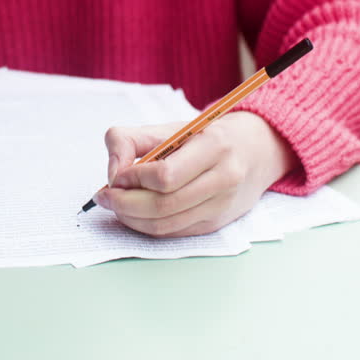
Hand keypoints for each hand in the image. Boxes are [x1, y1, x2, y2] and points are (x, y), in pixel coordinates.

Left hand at [95, 111, 296, 237]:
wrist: (255, 152)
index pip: (165, 175)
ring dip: (131, 218)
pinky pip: (173, 233)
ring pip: (166, 225)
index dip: (133, 179)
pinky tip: (134, 214)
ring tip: (116, 205)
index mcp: (214, 146)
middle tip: (104, 197)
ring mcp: (221, 206)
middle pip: (162, 205)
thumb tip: (112, 174)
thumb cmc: (204, 137)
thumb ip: (129, 140)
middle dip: (125, 204)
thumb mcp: (169, 126)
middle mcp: (223, 178)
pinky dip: (147, 226)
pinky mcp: (216, 224)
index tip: (116, 176)